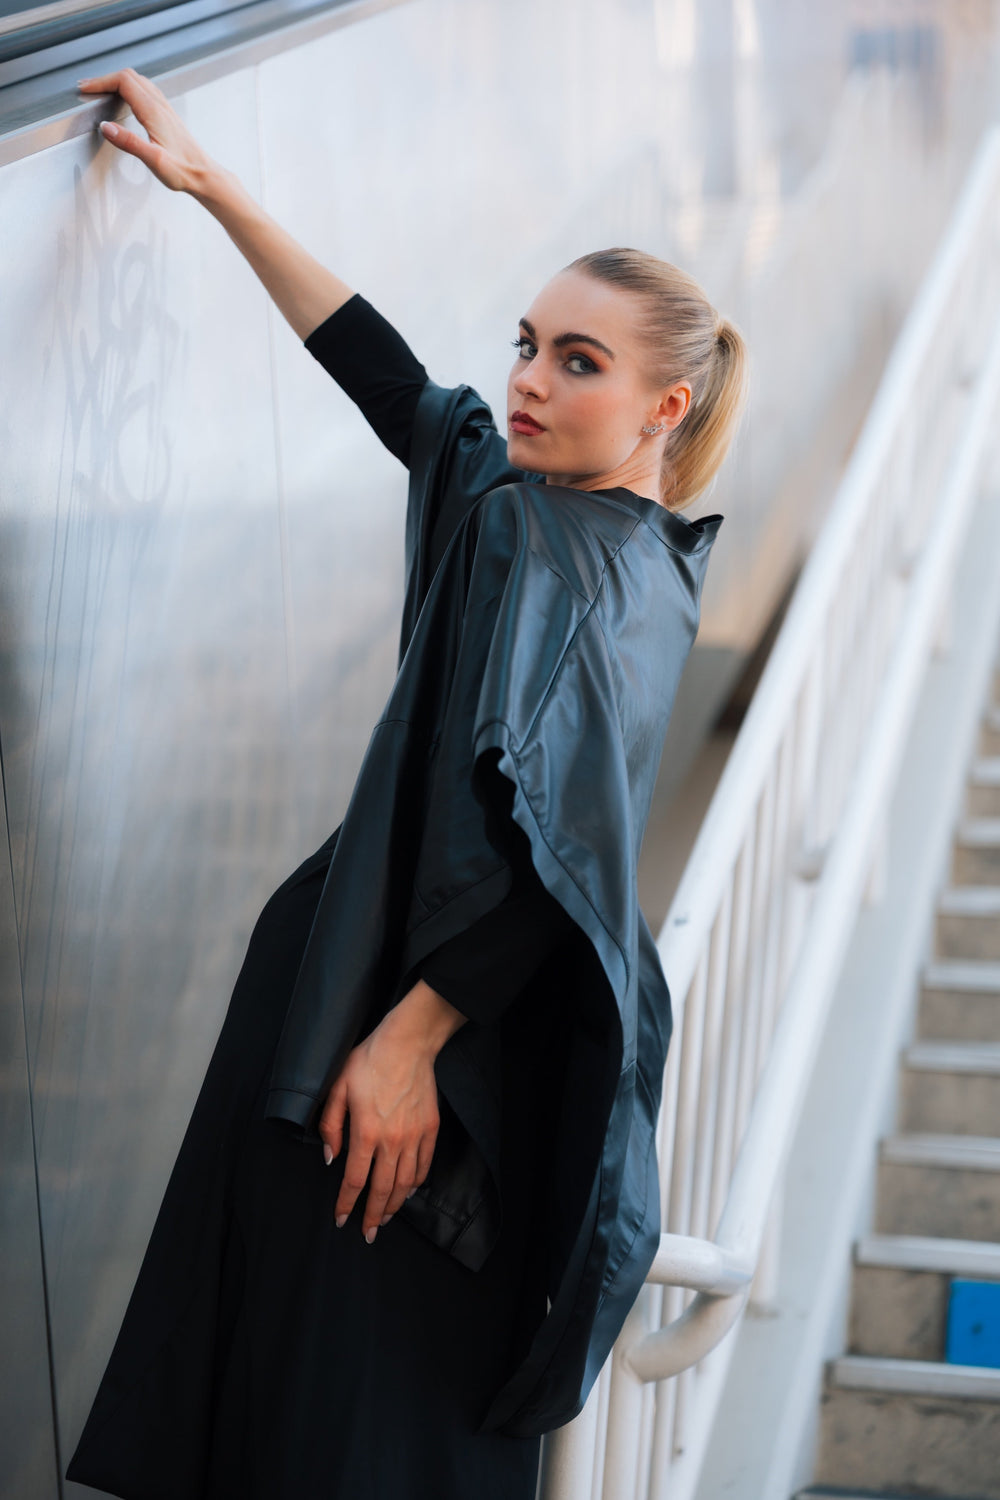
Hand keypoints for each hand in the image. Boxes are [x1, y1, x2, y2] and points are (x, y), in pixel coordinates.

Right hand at [77, 67, 216, 193]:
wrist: (204, 175)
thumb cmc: (183, 171)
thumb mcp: (153, 160)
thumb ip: (128, 142)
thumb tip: (105, 127)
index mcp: (153, 112)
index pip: (122, 82)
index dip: (100, 82)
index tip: (85, 89)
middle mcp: (160, 106)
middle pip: (128, 76)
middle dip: (104, 79)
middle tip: (87, 88)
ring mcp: (164, 109)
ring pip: (137, 81)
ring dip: (116, 81)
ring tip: (100, 90)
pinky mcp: (167, 116)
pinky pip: (145, 90)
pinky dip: (129, 88)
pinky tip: (125, 99)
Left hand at [318, 980, 467, 1242]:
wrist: (409, 1043)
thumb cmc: (369, 1060)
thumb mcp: (337, 1087)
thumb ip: (330, 1125)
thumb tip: (331, 1157)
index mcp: (366, 1132)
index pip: (354, 1180)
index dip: (346, 1204)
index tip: (341, 1219)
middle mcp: (392, 1141)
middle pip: (382, 1190)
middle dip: (373, 1216)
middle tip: (367, 1234)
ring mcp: (414, 1136)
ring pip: (405, 1183)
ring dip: (394, 1205)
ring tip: (385, 1219)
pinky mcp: (430, 1129)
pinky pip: (424, 1165)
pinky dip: (415, 1184)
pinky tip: (407, 1191)